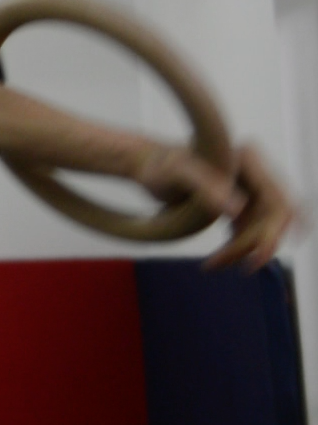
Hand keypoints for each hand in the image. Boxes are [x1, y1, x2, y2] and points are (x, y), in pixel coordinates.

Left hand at [134, 141, 298, 270]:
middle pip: (274, 220)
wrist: (146, 164)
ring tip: (213, 262)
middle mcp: (253, 174)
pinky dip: (238, 247)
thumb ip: (205, 186)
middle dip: (255, 245)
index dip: (273, 233)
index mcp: (247, 162)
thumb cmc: (158, 166)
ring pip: (263, 228)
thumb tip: (238, 210)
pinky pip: (250, 231)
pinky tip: (216, 257)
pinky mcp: (239, 202)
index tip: (255, 259)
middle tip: (221, 262)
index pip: (278, 204)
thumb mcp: (177, 173)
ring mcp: (248, 189)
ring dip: (244, 249)